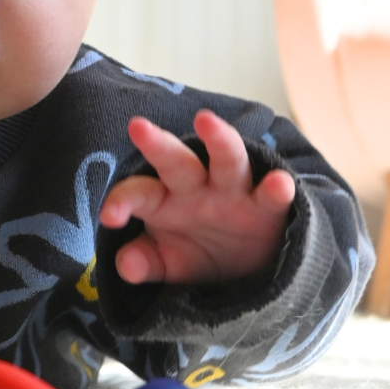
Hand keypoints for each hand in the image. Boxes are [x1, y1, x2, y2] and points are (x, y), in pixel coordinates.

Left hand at [99, 111, 295, 285]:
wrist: (251, 267)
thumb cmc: (199, 251)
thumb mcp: (169, 262)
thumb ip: (145, 262)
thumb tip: (126, 267)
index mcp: (164, 198)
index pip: (138, 192)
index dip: (122, 201)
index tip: (109, 217)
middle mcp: (196, 187)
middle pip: (176, 162)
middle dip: (158, 145)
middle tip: (137, 126)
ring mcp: (233, 192)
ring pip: (227, 160)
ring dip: (218, 140)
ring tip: (206, 121)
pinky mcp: (266, 206)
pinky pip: (271, 195)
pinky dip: (276, 188)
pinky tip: (279, 183)